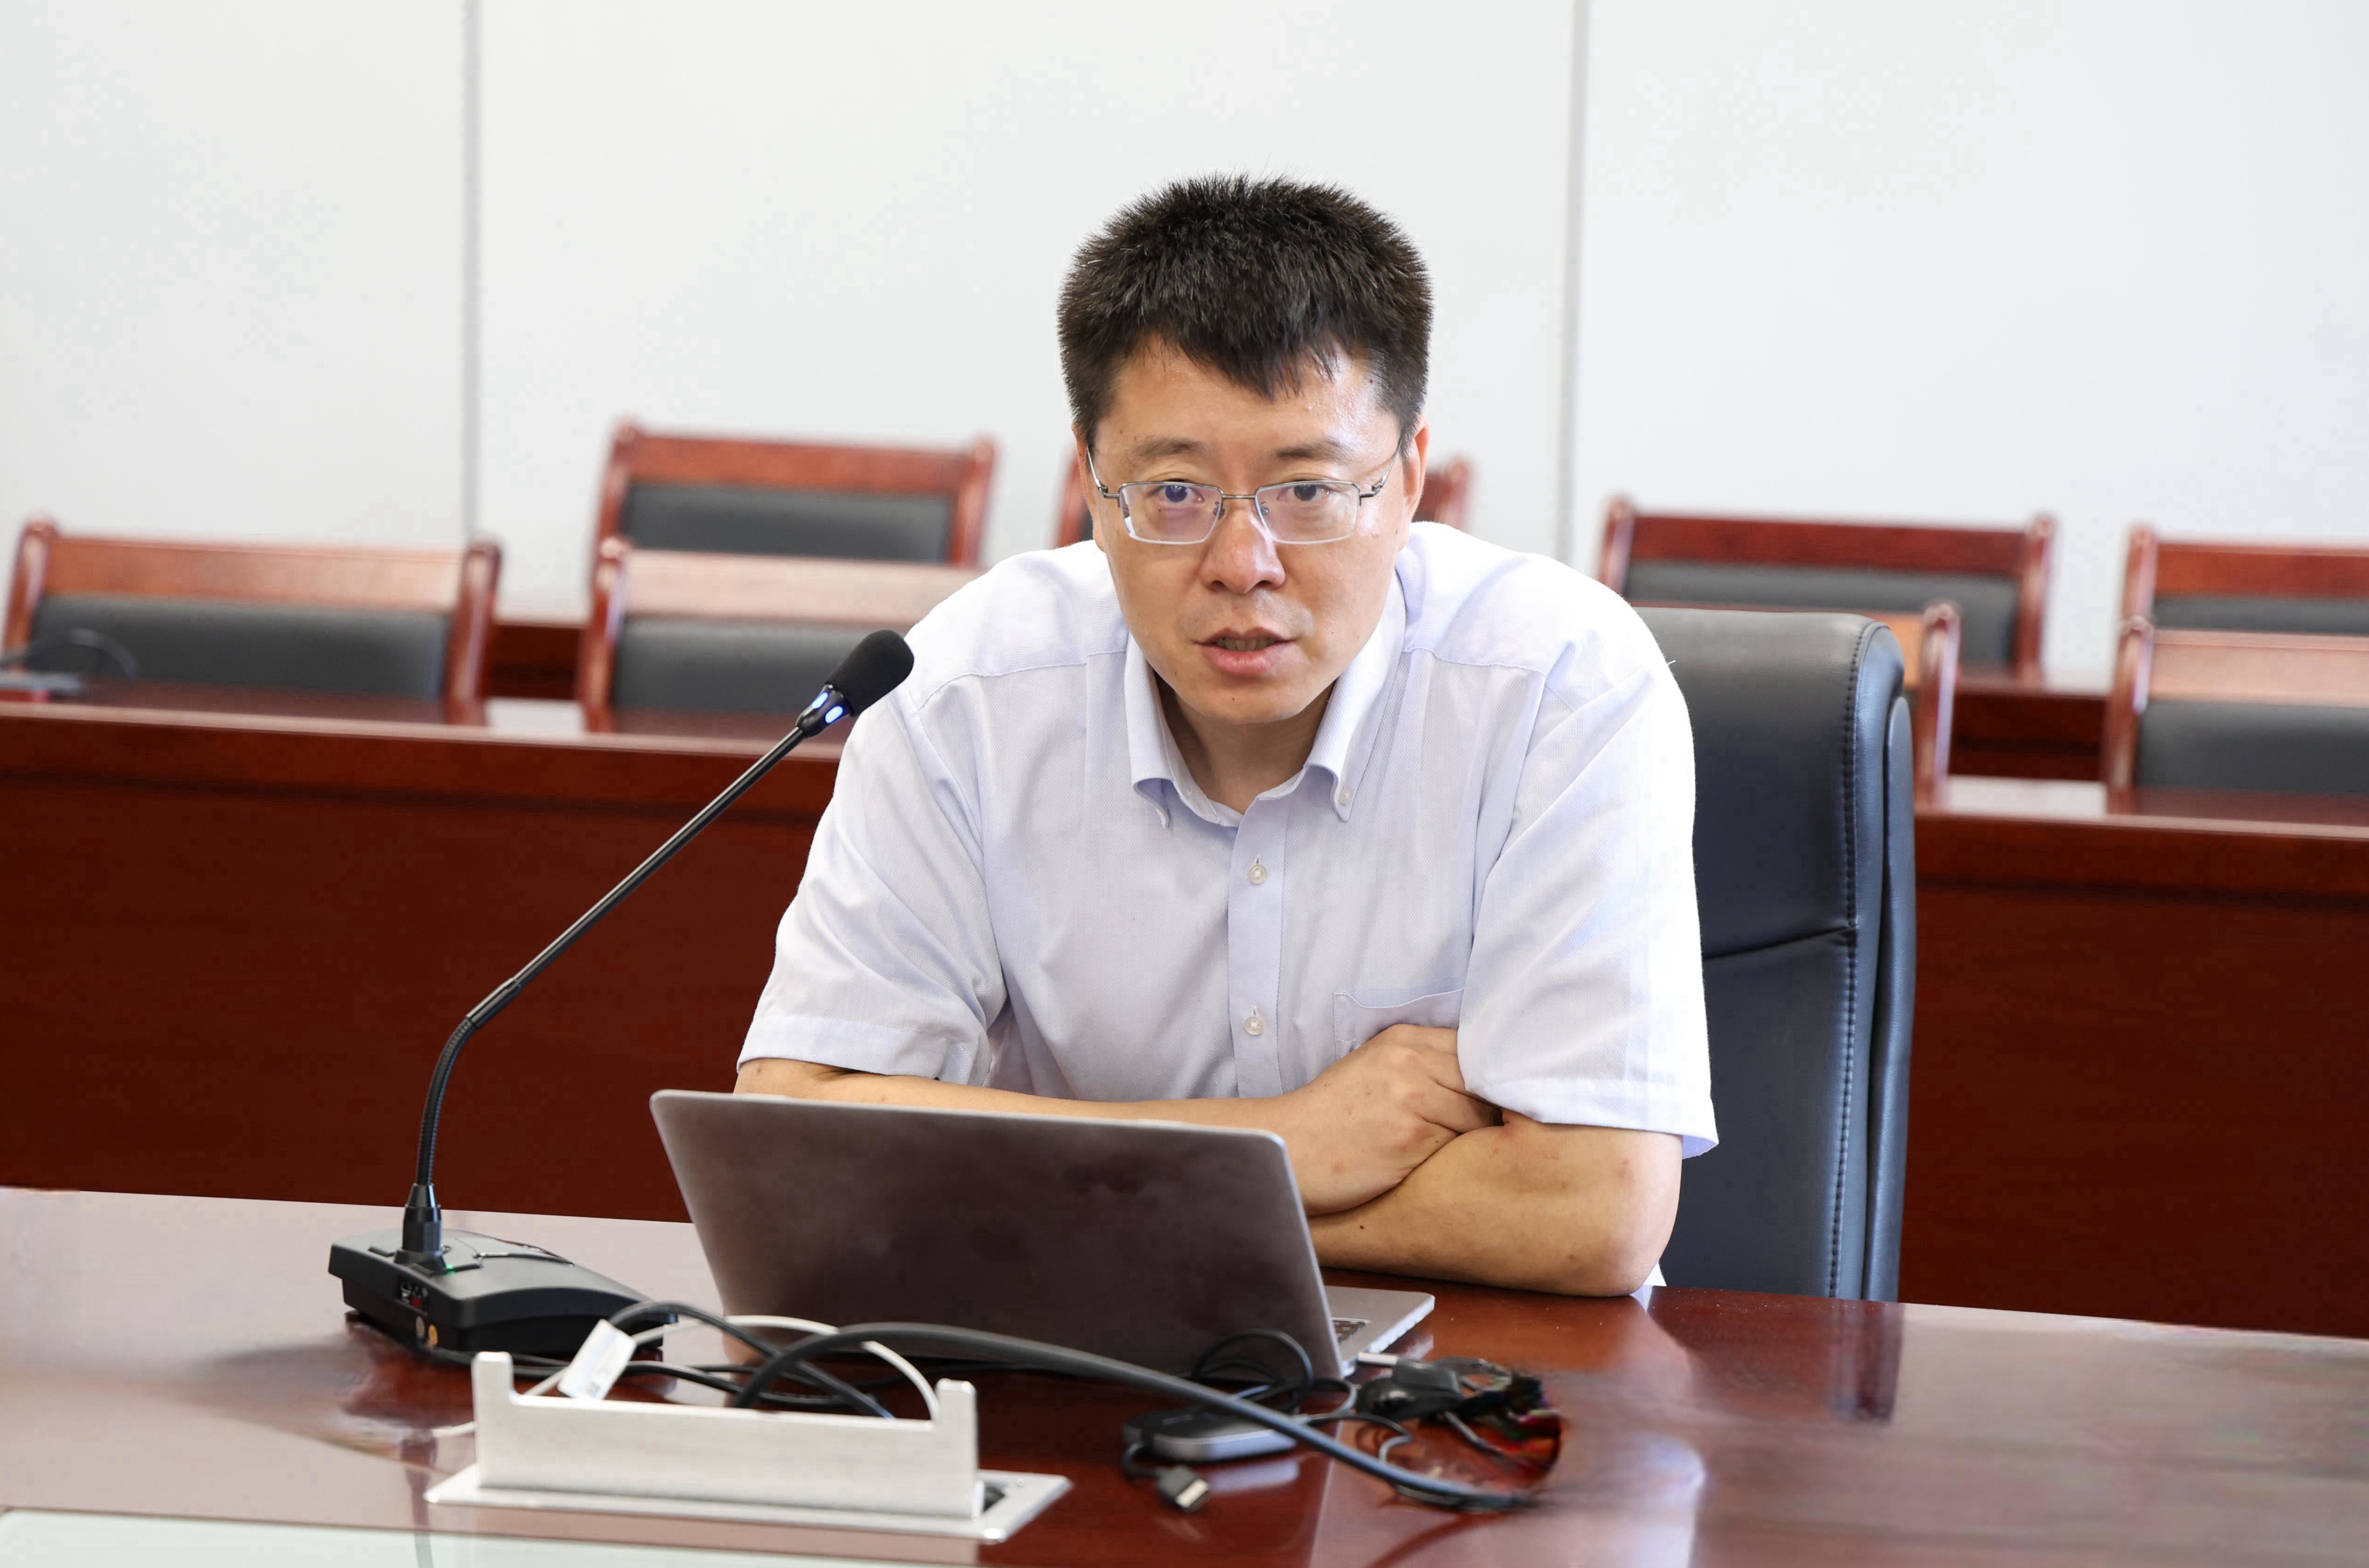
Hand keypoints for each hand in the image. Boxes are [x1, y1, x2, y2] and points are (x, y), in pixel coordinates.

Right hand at [1269, 1025, 1498, 1213]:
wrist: (1289, 1148)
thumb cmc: (1333, 1117)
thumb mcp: (1376, 1069)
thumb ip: (1425, 1064)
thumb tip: (1484, 1080)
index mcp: (1403, 1039)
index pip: (1477, 1048)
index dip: (1493, 1077)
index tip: (1496, 1099)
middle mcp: (1410, 1060)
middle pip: (1485, 1080)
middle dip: (1494, 1106)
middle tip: (1491, 1130)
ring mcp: (1412, 1096)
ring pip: (1480, 1114)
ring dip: (1480, 1136)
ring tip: (1465, 1152)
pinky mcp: (1412, 1136)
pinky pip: (1461, 1145)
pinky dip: (1461, 1158)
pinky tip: (1446, 1165)